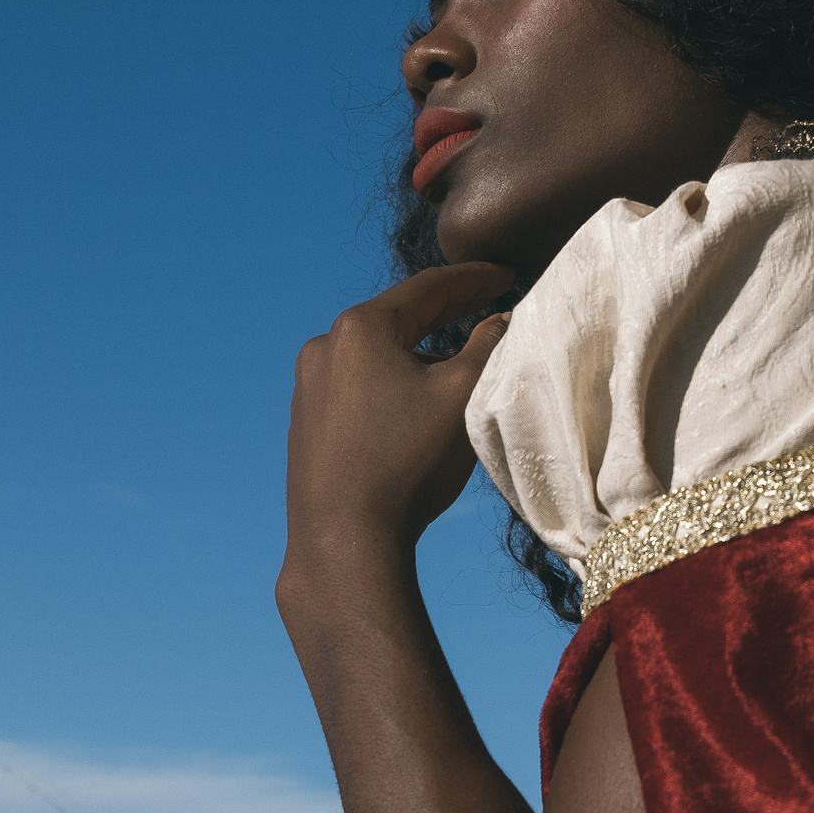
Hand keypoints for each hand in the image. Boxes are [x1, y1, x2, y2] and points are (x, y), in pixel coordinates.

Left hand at [281, 263, 516, 581]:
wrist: (343, 538)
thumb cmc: (406, 462)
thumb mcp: (462, 395)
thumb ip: (488, 345)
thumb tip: (502, 318)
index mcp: (359, 329)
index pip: (429, 288)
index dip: (474, 279)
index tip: (507, 274)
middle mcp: (324, 348)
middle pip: (399, 318)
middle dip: (448, 311)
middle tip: (489, 302)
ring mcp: (308, 386)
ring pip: (378, 355)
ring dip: (420, 352)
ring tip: (460, 358)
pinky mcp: (306, 421)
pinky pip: (359, 386)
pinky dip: (393, 381)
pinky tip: (417, 399)